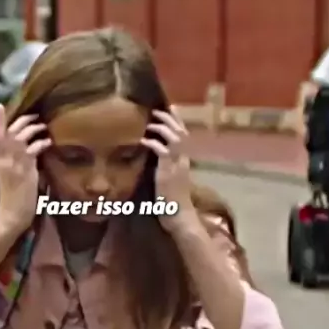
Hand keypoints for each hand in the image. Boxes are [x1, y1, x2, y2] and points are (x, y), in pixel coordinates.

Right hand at [0, 104, 51, 234]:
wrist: (11, 216)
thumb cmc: (11, 200)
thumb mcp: (9, 178)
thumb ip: (13, 164)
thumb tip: (26, 155)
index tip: (0, 106)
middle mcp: (5, 160)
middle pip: (11, 132)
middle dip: (23, 121)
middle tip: (36, 116)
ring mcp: (14, 164)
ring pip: (22, 137)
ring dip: (34, 129)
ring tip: (43, 127)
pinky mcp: (26, 170)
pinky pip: (33, 149)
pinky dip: (41, 143)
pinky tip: (48, 142)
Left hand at [140, 107, 194, 231]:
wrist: (179, 218)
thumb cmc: (173, 204)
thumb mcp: (170, 182)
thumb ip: (166, 169)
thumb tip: (157, 161)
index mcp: (184, 162)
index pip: (184, 137)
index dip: (178, 122)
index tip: (171, 110)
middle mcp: (183, 161)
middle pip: (181, 133)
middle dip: (171, 119)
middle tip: (158, 110)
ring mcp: (177, 166)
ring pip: (175, 138)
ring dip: (163, 127)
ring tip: (151, 122)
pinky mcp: (169, 172)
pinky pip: (163, 151)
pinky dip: (154, 143)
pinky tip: (144, 140)